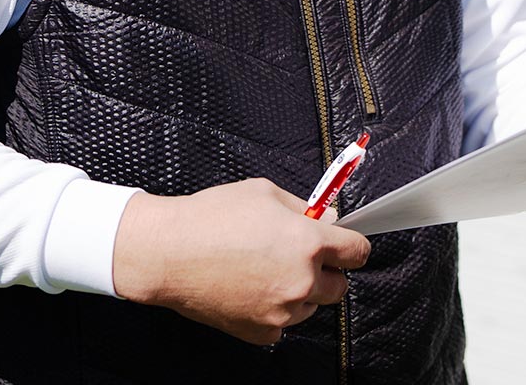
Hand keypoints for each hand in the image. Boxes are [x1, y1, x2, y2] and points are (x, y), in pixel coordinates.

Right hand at [111, 177, 371, 343]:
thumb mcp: (265, 194)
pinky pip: (283, 323)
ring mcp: (281, 311)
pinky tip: (251, 289)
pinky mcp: (261, 332)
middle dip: (326, 270)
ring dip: (300, 292)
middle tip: (299, 256)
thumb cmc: (213, 217)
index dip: (351, 245)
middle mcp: (301, 281)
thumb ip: (305, 209)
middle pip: (339, 286)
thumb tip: (329, 219)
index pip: (358, 252)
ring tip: (267, 270)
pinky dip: (274, 310)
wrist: (168, 253)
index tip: (344, 244)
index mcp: (308, 243)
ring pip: (310, 307)